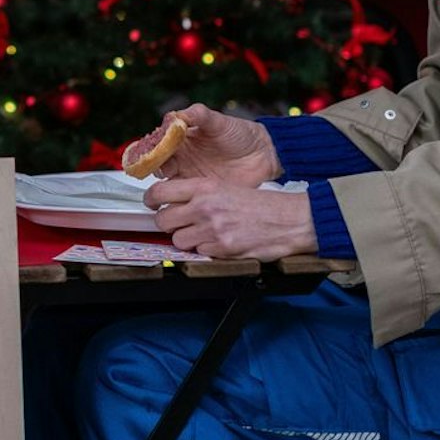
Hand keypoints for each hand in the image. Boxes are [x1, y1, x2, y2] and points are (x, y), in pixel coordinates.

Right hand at [130, 104, 279, 187]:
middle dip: (154, 168)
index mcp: (181, 140)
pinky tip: (180, 199)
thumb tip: (177, 114)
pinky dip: (179, 201)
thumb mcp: (219, 121)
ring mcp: (190, 177)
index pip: (157, 144)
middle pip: (157, 165)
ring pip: (166, 185)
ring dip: (163, 187)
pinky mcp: (201, 193)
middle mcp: (181, 159)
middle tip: (162, 168)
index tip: (150, 152)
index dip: (151, 148)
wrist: (264, 154)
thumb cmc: (241, 134)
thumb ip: (198, 115)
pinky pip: (184, 199)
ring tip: (170, 185)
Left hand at [143, 176, 314, 260]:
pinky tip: (219, 242)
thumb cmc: (261, 205)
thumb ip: (198, 194)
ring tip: (203, 234)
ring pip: (178, 240)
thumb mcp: (226, 187)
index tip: (151, 204)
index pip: (160, 192)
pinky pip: (198, 253)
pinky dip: (205, 250)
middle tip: (178, 223)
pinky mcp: (221, 249)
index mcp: (205, 186)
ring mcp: (212, 229)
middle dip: (168, 224)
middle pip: (163, 220)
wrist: (288, 220)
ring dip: (186, 240)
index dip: (150, 200)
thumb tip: (171, 202)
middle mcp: (205, 206)